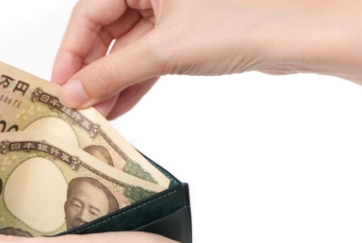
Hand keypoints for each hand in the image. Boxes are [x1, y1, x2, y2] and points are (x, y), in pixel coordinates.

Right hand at [53, 0, 361, 116]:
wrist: (301, 33)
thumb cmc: (246, 19)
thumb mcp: (163, 50)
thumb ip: (112, 73)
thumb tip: (75, 91)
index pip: (89, 11)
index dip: (71, 51)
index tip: (60, 85)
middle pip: (107, 29)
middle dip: (92, 70)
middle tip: (77, 104)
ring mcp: (175, 9)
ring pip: (129, 46)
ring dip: (113, 81)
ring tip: (97, 114)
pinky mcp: (191, 31)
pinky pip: (152, 56)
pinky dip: (137, 81)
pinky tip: (121, 106)